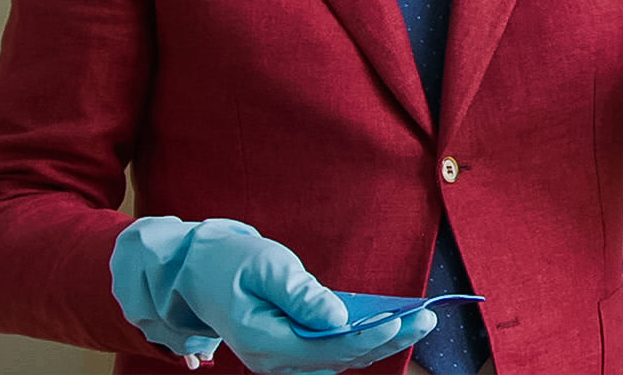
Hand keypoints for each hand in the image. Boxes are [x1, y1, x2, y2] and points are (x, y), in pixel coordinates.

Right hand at [110, 217, 434, 374]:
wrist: (194, 272)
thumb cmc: (229, 262)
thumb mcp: (266, 266)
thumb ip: (301, 293)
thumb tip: (339, 317)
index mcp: (262, 341)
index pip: (325, 347)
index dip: (366, 336)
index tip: (400, 320)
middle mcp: (273, 360)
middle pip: (341, 357)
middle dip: (388, 340)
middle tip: (428, 318)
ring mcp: (281, 359)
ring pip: (341, 358)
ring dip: (382, 341)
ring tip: (422, 319)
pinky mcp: (291, 349)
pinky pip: (333, 350)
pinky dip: (365, 338)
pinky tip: (395, 321)